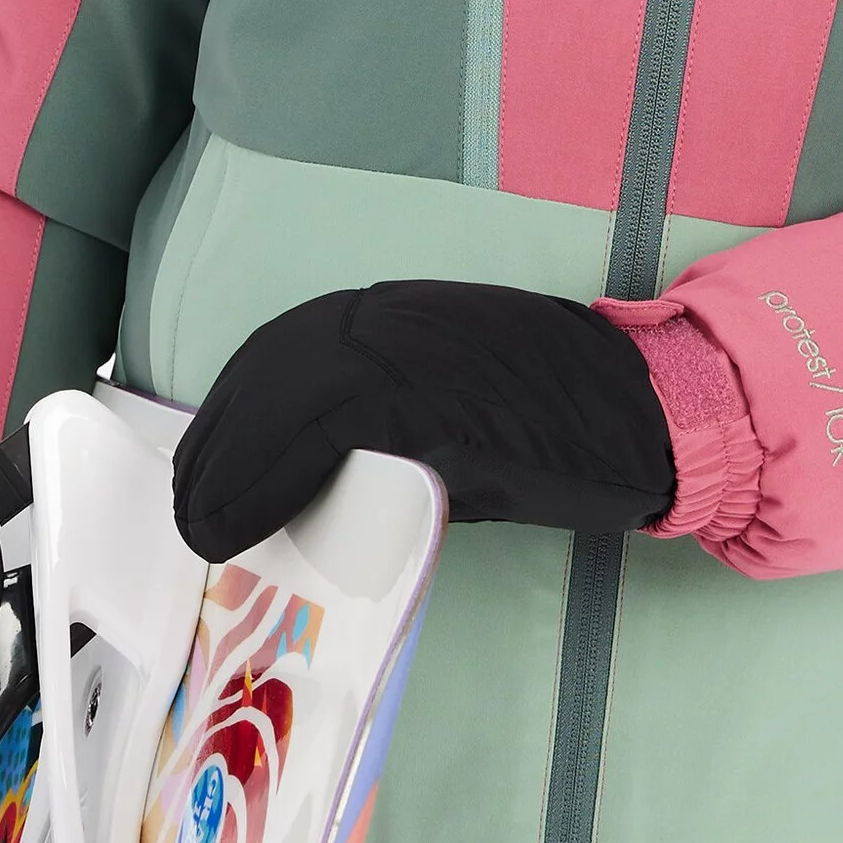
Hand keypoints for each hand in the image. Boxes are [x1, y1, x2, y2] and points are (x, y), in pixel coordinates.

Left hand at [171, 280, 674, 554]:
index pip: (287, 349)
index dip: (234, 412)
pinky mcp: (432, 395)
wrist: (648, 412)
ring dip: (229, 467)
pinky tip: (242, 519)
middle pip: (272, 369)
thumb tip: (328, 487)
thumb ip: (398, 429)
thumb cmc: (568, 421)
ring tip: (205, 527)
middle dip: (218, 443)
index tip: (204, 470)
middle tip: (194, 511)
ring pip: (284, 395)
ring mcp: (414, 349)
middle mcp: (396, 317)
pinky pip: (324, 428)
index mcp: (403, 315)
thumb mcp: (464, 409)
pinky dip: (269, 477)